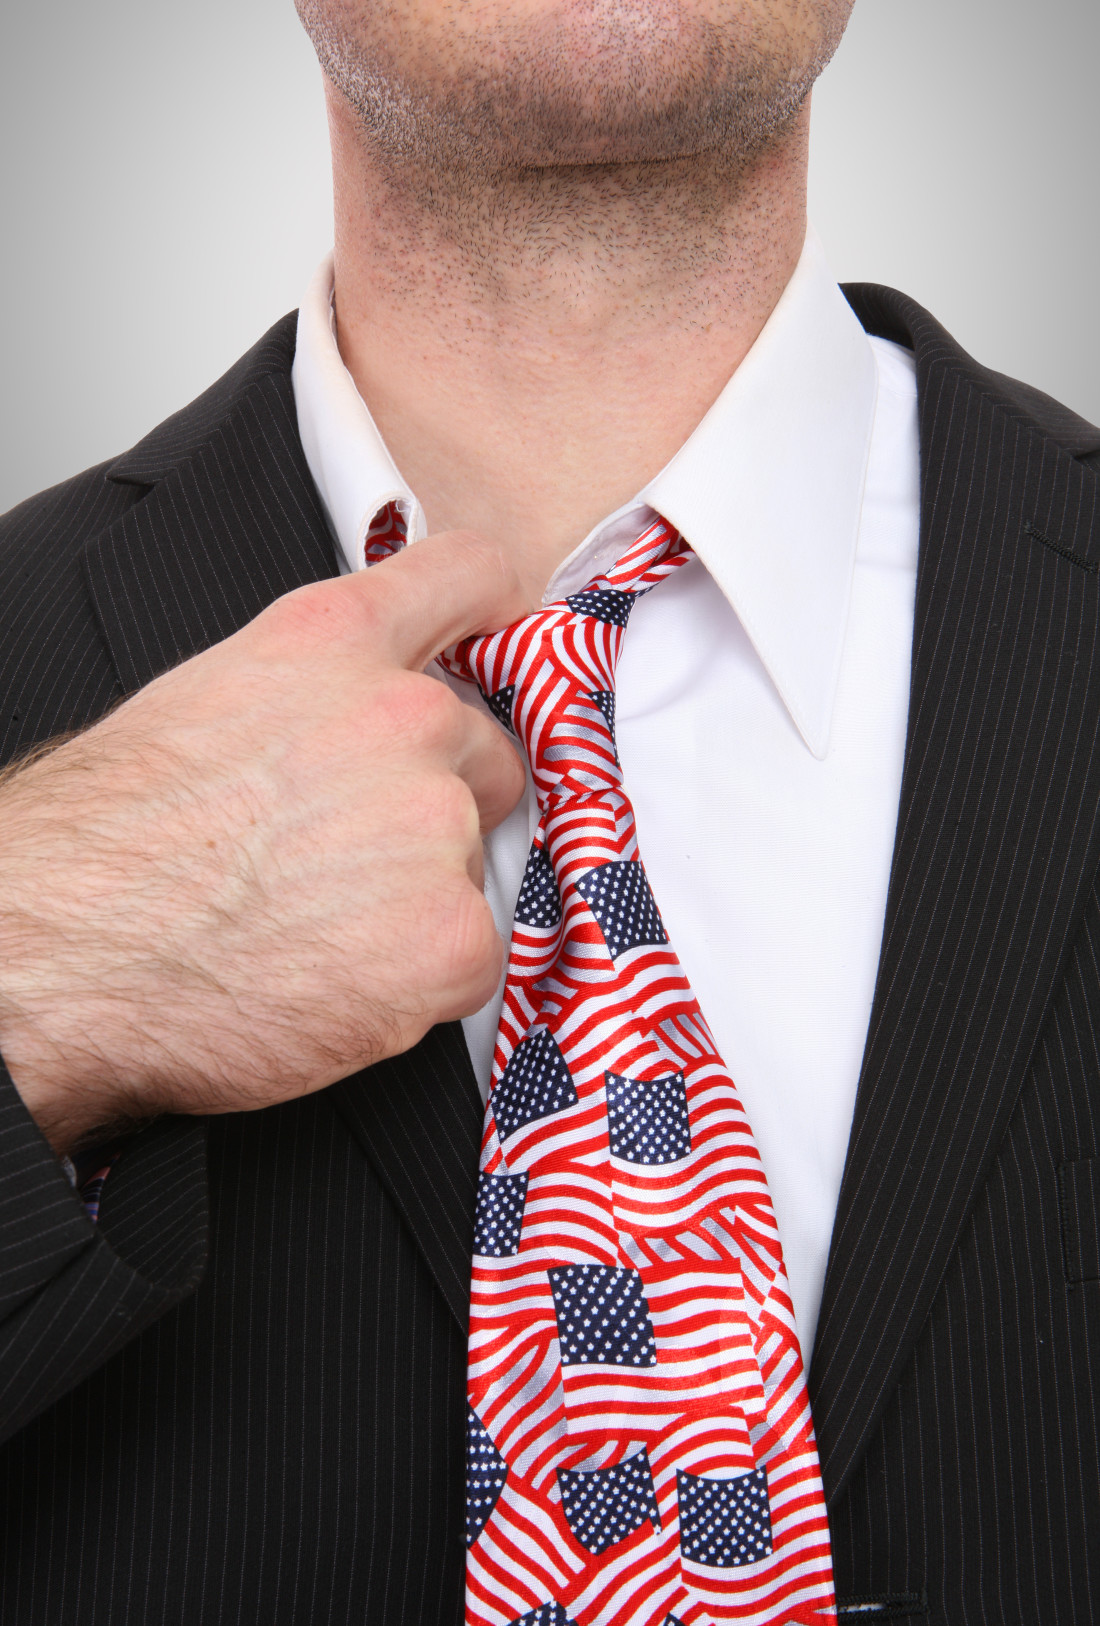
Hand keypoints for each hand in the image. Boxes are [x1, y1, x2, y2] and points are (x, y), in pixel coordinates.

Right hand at [0, 533, 529, 1154]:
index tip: (495, 639)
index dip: (489, 613)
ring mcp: (435, 824)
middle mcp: (402, 717)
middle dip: (439, 803)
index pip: (468, 576)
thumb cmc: (109, 844)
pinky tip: (338, 978)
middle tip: (347, 854)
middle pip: (489, 752)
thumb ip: (317, 686)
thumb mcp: (209, 701)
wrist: (63, 952)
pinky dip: (419, 979)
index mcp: (334, 642)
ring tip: (316, 925)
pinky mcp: (450, 933)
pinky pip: (475, 955)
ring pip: (473, 863)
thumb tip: (362, 707)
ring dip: (419, 896)